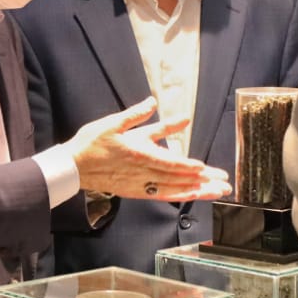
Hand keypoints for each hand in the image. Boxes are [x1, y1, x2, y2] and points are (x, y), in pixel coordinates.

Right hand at [66, 97, 231, 200]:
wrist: (74, 167)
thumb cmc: (92, 142)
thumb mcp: (113, 123)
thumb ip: (137, 115)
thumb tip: (154, 101)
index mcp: (137, 152)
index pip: (168, 161)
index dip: (187, 166)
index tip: (206, 168)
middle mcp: (142, 171)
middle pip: (177, 177)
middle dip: (203, 181)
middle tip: (224, 182)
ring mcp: (140, 183)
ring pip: (173, 189)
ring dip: (197, 191)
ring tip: (216, 191)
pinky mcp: (136, 191)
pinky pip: (161, 195)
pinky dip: (179, 196)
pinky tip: (192, 196)